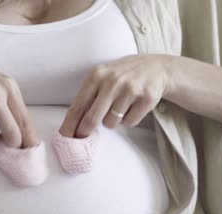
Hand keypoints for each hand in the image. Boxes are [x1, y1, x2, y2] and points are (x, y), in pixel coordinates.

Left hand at [59, 54, 173, 137]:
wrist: (157, 68)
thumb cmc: (123, 75)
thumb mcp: (103, 76)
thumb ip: (89, 96)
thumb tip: (72, 124)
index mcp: (97, 75)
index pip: (78, 105)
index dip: (69, 125)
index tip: (64, 138)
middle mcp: (112, 81)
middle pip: (92, 119)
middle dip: (85, 131)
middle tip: (83, 136)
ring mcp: (130, 90)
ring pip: (111, 123)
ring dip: (112, 121)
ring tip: (119, 107)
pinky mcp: (146, 99)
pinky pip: (129, 123)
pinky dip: (129, 120)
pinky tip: (132, 107)